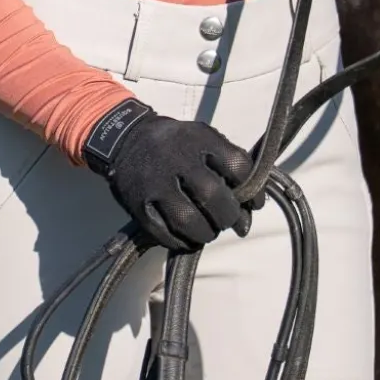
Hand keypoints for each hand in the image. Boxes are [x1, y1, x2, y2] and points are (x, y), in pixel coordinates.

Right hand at [85, 106, 260, 252]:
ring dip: (206, 233)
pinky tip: (188, 237)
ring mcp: (156, 183)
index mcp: (199, 138)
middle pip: (213, 196)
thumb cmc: (175, 143)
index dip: (253, 190)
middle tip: (230, 222)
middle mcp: (177, 159)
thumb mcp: (202, 137)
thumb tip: (251, 205)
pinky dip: (182, 242)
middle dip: (229, 216)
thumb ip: (227, 162)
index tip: (254, 204)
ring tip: (209, 231)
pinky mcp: (139, 205)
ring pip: (188, 220)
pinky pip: (165, 234)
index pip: (238, 165)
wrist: (126, 138)